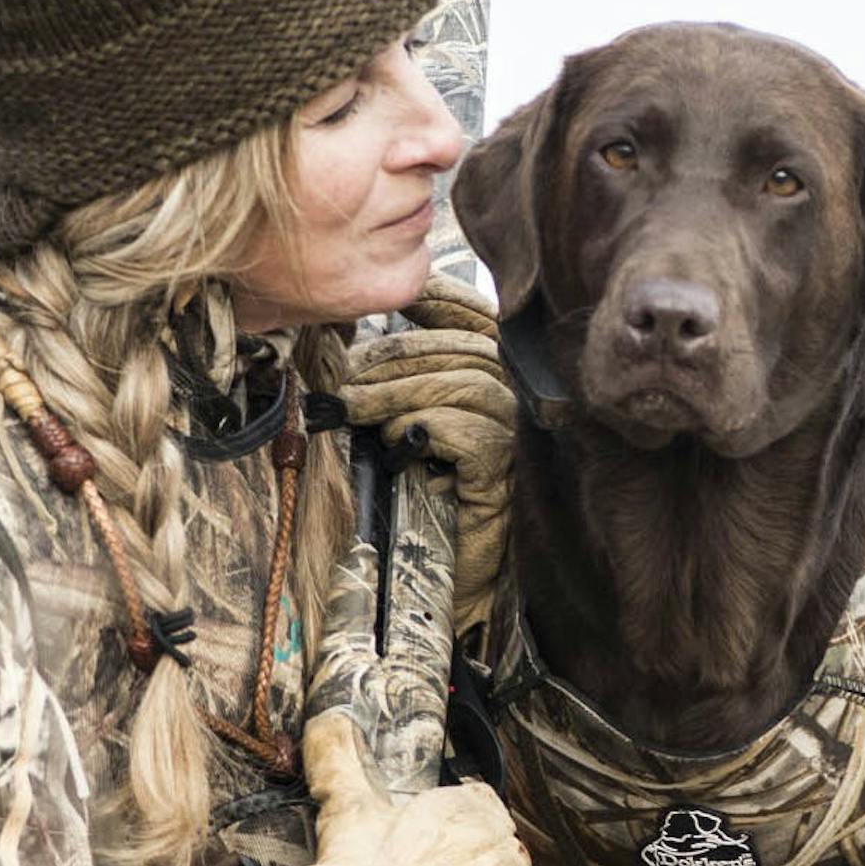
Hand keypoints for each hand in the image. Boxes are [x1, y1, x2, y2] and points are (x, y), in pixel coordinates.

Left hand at [343, 285, 514, 628]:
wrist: (440, 567)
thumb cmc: (419, 490)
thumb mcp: (408, 418)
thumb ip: (405, 374)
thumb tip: (363, 340)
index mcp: (500, 372)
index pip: (476, 314)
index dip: (438, 298)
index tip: (397, 301)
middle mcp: (519, 396)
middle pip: (458, 348)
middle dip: (391, 359)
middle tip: (345, 384)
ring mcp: (517, 432)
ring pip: (457, 384)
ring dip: (393, 393)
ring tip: (351, 409)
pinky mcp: (505, 468)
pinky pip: (462, 427)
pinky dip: (421, 426)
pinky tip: (399, 442)